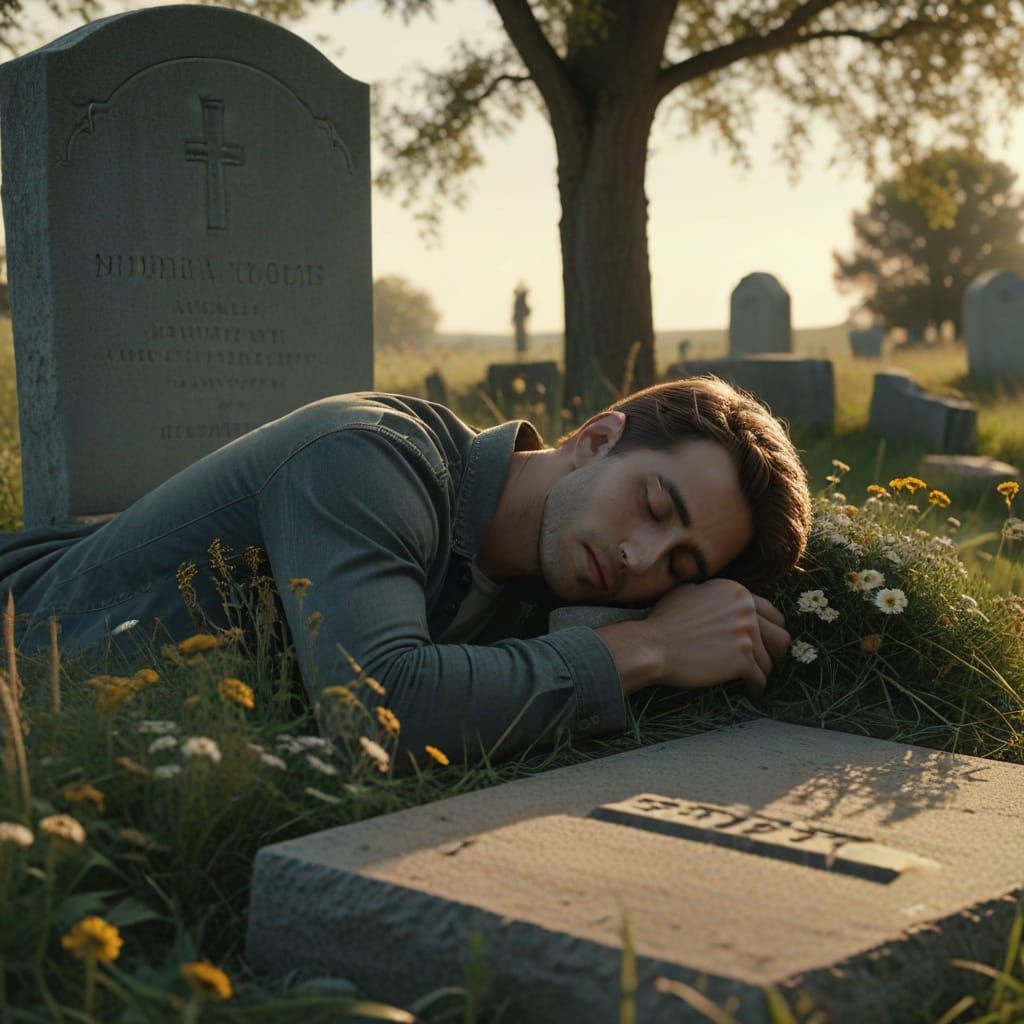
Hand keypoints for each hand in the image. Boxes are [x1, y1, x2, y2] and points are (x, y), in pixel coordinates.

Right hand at [598, 579, 789, 696]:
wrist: (652, 645)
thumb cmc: (663, 621)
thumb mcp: (687, 592)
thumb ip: (709, 592)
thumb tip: (708, 592)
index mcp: (737, 592)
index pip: (772, 612)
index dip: (770, 629)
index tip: (764, 641)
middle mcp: (746, 610)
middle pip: (781, 636)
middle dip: (775, 651)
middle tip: (766, 660)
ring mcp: (746, 635)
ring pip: (771, 661)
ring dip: (763, 670)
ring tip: (753, 677)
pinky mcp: (742, 660)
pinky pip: (760, 678)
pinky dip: (756, 686)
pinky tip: (750, 688)